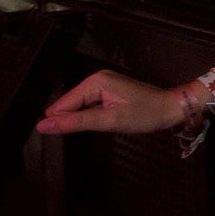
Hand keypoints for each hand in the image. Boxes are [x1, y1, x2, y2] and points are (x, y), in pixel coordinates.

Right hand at [36, 69, 186, 135]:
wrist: (172, 108)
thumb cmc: (144, 114)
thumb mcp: (109, 121)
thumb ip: (75, 122)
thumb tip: (43, 125)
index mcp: (94, 82)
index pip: (62, 104)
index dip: (60, 122)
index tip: (65, 137)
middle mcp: (96, 78)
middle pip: (70, 104)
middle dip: (73, 120)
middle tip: (92, 131)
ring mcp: (104, 83)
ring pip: (79, 105)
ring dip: (83, 119)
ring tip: (99, 127)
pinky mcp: (110, 90)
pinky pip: (91, 104)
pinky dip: (92, 115)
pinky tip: (103, 122)